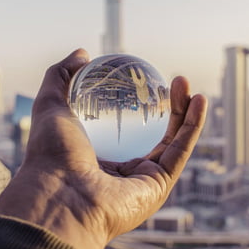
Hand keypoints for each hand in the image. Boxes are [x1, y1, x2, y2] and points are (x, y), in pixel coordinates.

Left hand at [0, 49, 206, 248]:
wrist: (60, 194)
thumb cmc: (50, 153)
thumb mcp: (50, 104)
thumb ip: (61, 76)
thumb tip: (82, 54)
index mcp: (95, 156)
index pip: (121, 127)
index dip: (135, 103)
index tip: (142, 78)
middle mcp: (119, 171)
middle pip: (151, 133)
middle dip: (166, 106)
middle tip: (170, 80)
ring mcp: (140, 181)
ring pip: (171, 141)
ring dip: (184, 112)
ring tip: (185, 83)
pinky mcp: (159, 186)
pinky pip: (180, 151)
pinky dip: (193, 126)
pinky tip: (199, 100)